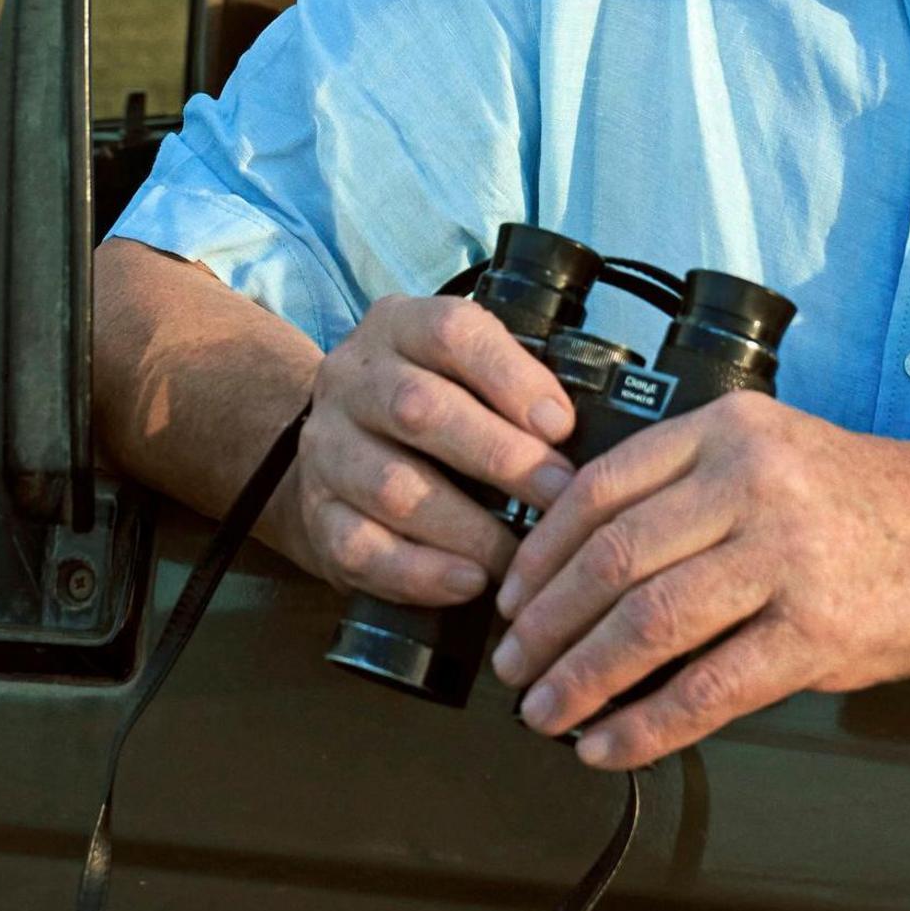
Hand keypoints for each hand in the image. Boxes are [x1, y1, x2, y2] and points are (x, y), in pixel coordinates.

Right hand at [275, 294, 579, 606]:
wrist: (335, 452)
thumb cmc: (428, 410)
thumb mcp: (461, 370)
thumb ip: (514, 384)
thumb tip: (593, 434)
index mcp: (399, 328)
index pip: (451, 333)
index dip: (510, 378)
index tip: (562, 425)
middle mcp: (352, 380)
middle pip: (420, 410)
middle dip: (500, 457)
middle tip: (560, 496)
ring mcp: (326, 449)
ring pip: (392, 487)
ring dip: (468, 528)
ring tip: (522, 555)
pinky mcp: (315, 515)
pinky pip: (361, 548)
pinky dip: (421, 572)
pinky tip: (469, 582)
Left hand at [489, 399, 909, 768]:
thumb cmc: (880, 502)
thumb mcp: (779, 458)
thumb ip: (691, 496)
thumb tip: (586, 574)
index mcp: (731, 431)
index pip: (599, 490)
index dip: (538, 555)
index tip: (510, 597)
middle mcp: (753, 484)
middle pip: (611, 562)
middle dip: (545, 626)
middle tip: (513, 667)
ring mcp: (788, 557)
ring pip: (646, 625)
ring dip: (580, 680)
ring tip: (546, 713)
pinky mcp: (820, 631)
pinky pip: (707, 690)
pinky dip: (645, 728)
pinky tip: (610, 748)